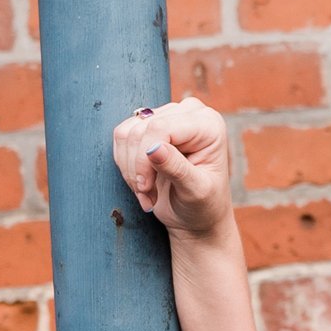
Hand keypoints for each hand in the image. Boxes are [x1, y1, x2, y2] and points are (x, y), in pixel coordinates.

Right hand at [111, 93, 231, 239]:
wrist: (197, 216)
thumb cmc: (204, 205)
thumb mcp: (195, 192)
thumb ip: (176, 168)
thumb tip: (153, 148)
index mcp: (209, 125)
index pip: (161, 127)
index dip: (145, 157)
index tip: (146, 187)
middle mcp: (190, 113)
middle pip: (141, 129)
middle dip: (138, 167)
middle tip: (148, 194)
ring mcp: (168, 116)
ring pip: (127, 132)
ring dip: (130, 168)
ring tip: (147, 191)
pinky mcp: (149, 125)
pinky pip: (121, 137)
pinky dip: (125, 164)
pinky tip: (142, 182)